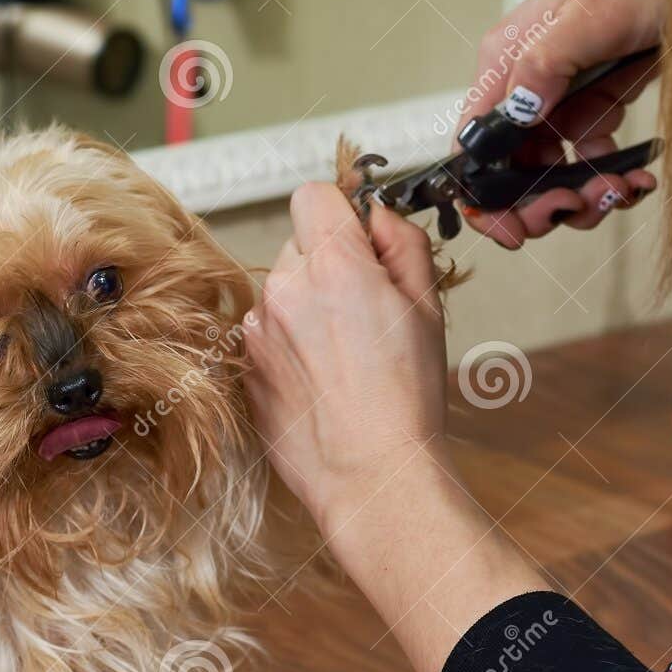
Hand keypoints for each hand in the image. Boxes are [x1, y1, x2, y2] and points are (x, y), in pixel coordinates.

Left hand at [246, 183, 450, 535]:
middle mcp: (284, 291)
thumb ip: (403, 243)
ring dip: (307, 309)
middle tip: (365, 314)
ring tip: (345, 357)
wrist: (371, 476)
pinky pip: (267, 335)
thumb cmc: (405, 402)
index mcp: (333, 266)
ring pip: (282, 293)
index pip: (313, 195)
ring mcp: (257, 332)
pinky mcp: (244, 367)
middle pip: (298, 246)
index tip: (359, 244)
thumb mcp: (427, 307)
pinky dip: (290, 347)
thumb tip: (378, 216)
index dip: (341, 215)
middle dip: (328, 267)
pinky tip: (323, 380)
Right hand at [460, 0, 666, 246]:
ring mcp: (563, 98)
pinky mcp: (598, 104)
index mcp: (507, 60)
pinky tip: (636, 176)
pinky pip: (591, 158)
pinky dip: (612, 178)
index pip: (474, 144)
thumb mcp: (593, 15)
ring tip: (620, 188)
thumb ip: (545, 63)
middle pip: (513, 170)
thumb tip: (514, 112)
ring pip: (554, 173)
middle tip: (581, 207)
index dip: (485, 198)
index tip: (514, 232)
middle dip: (545, 202)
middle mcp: (528, 84)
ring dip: (585, 195)